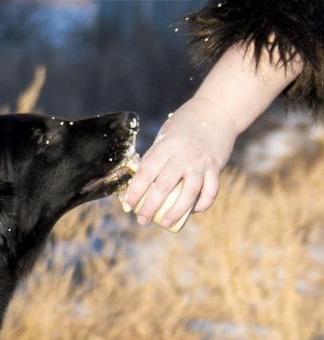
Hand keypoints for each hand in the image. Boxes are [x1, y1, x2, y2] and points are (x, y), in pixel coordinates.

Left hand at [122, 96, 237, 227]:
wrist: (216, 112)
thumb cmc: (183, 128)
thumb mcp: (163, 139)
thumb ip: (154, 159)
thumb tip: (138, 185)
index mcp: (164, 148)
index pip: (145, 174)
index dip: (135, 192)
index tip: (128, 206)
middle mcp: (182, 156)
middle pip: (164, 186)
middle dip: (151, 207)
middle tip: (142, 220)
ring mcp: (200, 162)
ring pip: (189, 192)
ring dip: (177, 211)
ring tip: (166, 223)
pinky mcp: (216, 167)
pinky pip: (211, 190)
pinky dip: (203, 203)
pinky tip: (193, 211)